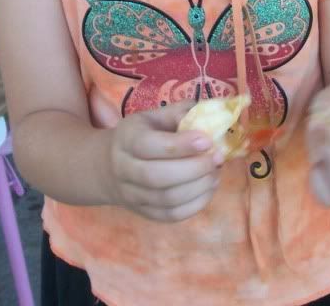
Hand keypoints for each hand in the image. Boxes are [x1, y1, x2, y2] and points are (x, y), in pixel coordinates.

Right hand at [104, 101, 222, 222]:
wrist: (111, 166)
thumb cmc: (142, 135)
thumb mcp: (154, 117)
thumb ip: (179, 114)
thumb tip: (209, 116)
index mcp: (126, 139)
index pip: (149, 145)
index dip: (180, 145)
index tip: (207, 140)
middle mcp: (124, 169)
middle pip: (157, 176)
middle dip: (194, 169)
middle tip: (218, 158)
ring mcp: (133, 195)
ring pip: (167, 199)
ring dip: (199, 187)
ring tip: (216, 173)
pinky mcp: (145, 213)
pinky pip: (173, 215)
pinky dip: (196, 204)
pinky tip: (209, 188)